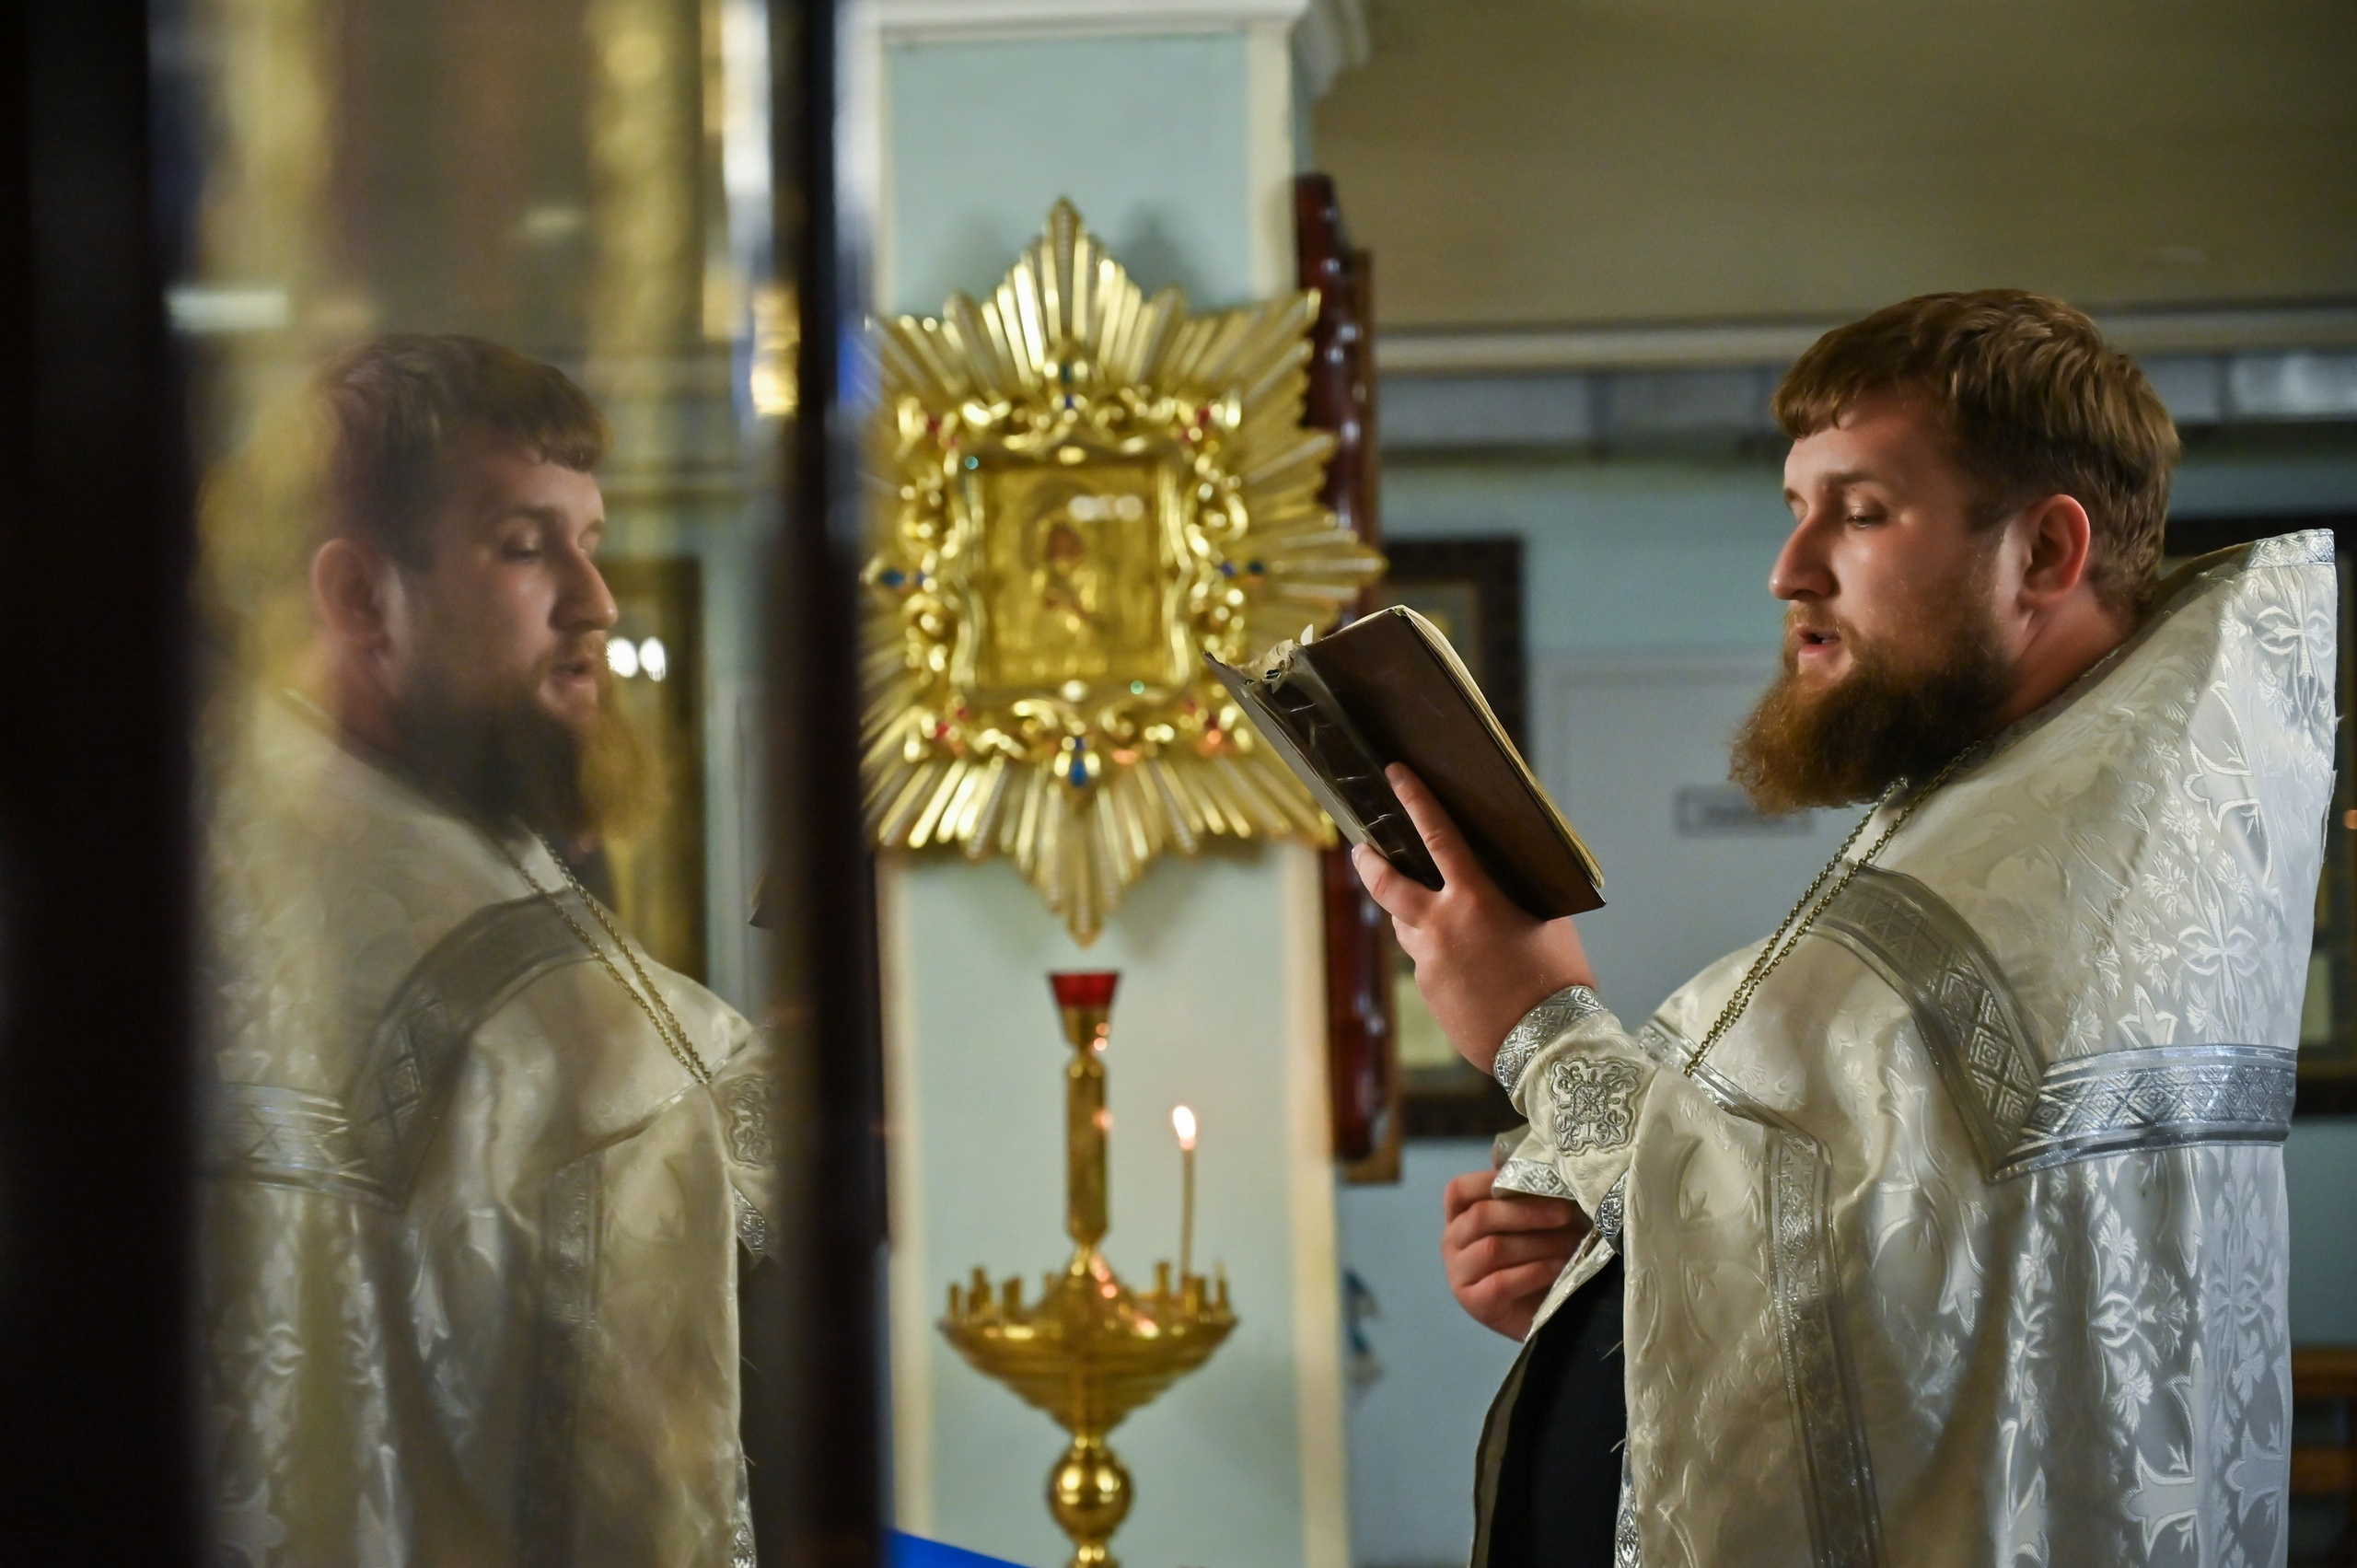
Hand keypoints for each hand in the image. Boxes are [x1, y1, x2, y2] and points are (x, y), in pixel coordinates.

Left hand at [1352, 763, 1594, 1074]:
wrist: (1548, 1044)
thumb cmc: (1557, 980)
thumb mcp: (1545, 921)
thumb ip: (1512, 895)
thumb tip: (1496, 880)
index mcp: (1476, 899)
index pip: (1439, 836)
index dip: (1415, 800)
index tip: (1395, 774)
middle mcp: (1442, 926)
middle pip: (1386, 885)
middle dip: (1369, 863)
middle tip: (1361, 850)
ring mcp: (1429, 962)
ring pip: (1406, 927)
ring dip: (1412, 915)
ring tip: (1431, 914)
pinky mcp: (1428, 992)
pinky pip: (1425, 963)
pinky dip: (1439, 957)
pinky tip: (1467, 970)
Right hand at [1442, 1169, 1586, 1340]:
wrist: (1541, 1314)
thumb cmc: (1534, 1258)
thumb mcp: (1529, 1224)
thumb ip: (1521, 1191)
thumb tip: (1517, 1150)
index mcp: (1459, 1218)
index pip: (1458, 1190)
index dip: (1489, 1180)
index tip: (1532, 1180)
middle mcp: (1452, 1244)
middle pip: (1480, 1217)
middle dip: (1527, 1212)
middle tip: (1566, 1213)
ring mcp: (1459, 1275)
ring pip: (1493, 1249)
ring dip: (1539, 1243)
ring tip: (1571, 1243)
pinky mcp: (1475, 1303)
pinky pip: (1501, 1282)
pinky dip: (1534, 1272)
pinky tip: (1558, 1267)